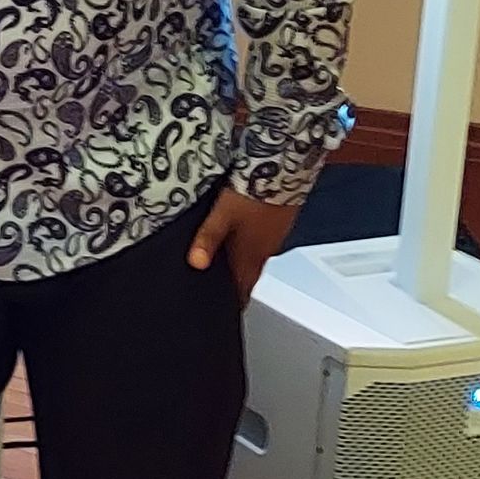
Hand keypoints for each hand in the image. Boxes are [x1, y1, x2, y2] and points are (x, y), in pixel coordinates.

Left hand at [187, 187, 295, 306]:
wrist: (284, 168)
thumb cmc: (254, 192)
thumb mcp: (221, 216)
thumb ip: (207, 240)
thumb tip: (195, 264)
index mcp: (251, 255)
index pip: (243, 289)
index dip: (236, 302)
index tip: (229, 310)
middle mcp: (266, 249)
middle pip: (250, 274)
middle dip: (239, 282)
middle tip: (227, 289)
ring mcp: (276, 235)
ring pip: (259, 256)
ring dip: (247, 262)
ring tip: (233, 263)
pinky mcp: (283, 221)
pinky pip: (267, 241)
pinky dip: (255, 244)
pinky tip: (248, 236)